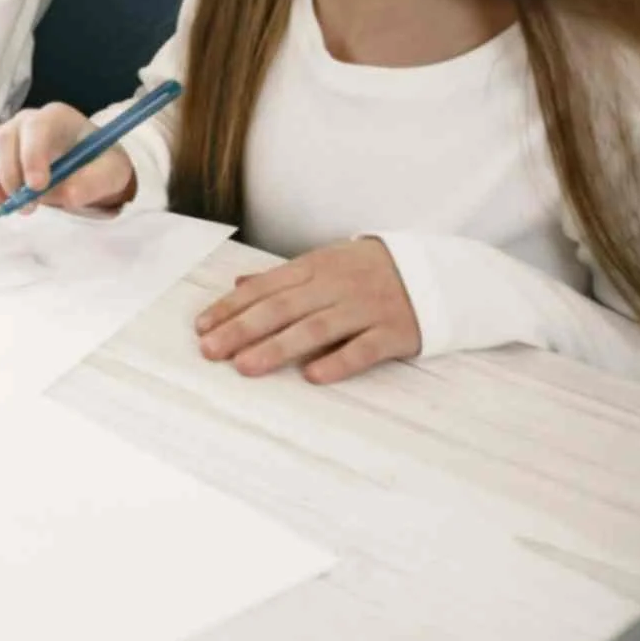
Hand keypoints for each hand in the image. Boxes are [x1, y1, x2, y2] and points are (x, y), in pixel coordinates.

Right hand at [0, 103, 133, 213]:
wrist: (85, 170)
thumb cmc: (97, 167)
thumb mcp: (111, 175)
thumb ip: (93, 184)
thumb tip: (62, 194)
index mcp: (56, 118)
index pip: (36, 127)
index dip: (31, 156)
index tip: (38, 187)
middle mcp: (24, 121)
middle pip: (1, 138)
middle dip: (8, 176)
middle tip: (27, 208)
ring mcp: (2, 134)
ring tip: (2, 206)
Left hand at [194, 239, 421, 382]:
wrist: (437, 271)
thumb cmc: (367, 271)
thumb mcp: (324, 263)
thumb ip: (282, 278)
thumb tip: (238, 286)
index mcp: (315, 266)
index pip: (264, 288)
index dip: (231, 308)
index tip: (202, 328)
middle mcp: (336, 285)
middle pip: (282, 308)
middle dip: (242, 329)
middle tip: (210, 351)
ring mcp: (366, 308)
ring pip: (315, 329)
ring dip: (277, 348)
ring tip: (245, 367)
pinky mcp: (395, 332)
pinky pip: (363, 348)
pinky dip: (337, 362)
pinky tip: (311, 377)